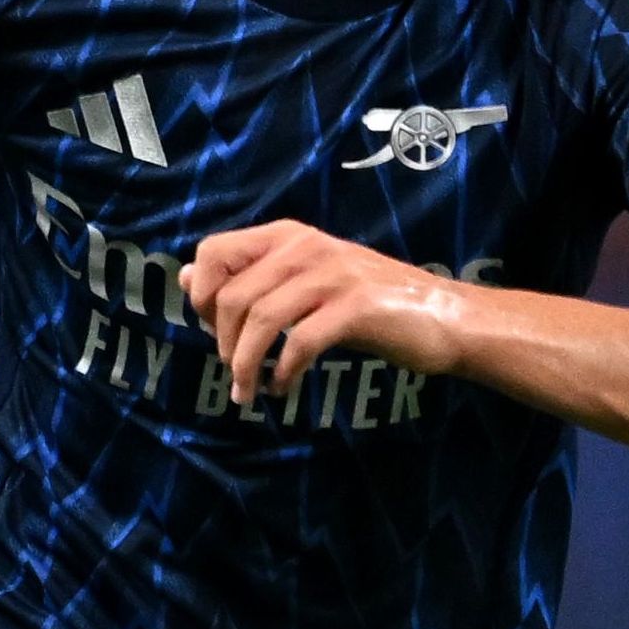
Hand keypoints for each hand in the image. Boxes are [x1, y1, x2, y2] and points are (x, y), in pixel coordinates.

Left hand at [179, 220, 469, 405]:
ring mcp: (333, 275)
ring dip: (246, 366)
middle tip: (235, 373)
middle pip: (232, 295)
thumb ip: (250, 277)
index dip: (203, 296)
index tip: (214, 332)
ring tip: (249, 392)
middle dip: (222, 343)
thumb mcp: (303, 281)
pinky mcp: (356, 308)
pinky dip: (283, 372)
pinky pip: (300, 342)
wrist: (442, 316)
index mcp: (289, 236)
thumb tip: (186, 277)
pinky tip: (284, 387)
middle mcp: (306, 246)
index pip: (214, 252)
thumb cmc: (369, 302)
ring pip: (260, 319)